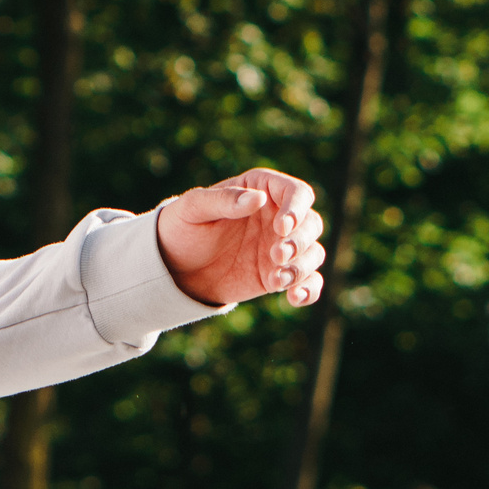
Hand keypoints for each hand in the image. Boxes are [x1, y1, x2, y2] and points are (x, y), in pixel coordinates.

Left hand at [155, 167, 326, 307]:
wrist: (175, 267)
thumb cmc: (183, 227)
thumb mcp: (193, 209)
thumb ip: (223, 200)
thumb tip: (257, 198)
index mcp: (260, 190)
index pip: (296, 192)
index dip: (296, 208)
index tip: (281, 227)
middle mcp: (277, 216)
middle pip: (311, 224)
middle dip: (300, 241)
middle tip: (276, 255)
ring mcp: (280, 246)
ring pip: (313, 253)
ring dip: (302, 267)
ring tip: (276, 280)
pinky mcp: (280, 274)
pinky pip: (309, 281)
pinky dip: (309, 289)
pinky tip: (294, 299)